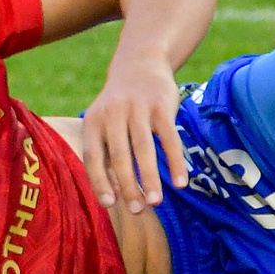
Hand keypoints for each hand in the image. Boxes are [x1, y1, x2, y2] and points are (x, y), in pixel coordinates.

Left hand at [77, 52, 187, 213]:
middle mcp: (113, 113)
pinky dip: (175, 162)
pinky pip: (169, 139)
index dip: (100, 181)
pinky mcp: (161, 106)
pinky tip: (181, 183)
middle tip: (137, 211)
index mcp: (93, 121)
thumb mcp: (103, 122)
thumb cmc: (119, 106)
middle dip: (128, 186)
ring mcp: (137, 108)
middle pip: (119, 156)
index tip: (109, 205)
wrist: (140, 63)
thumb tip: (115, 194)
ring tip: (156, 202)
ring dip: (150, 178)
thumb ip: (105, 154)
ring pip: (143, 149)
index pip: (93, 156)